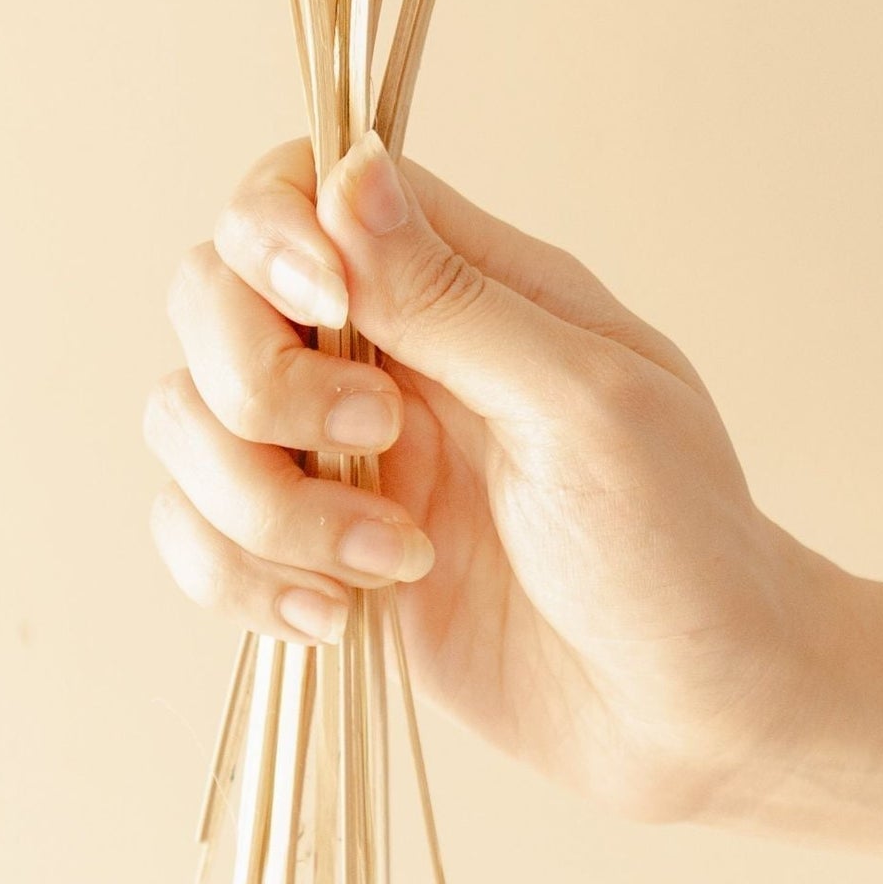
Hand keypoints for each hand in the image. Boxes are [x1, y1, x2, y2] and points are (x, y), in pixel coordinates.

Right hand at [146, 133, 835, 823]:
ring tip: (393, 563)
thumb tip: (349, 171)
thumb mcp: (584, 404)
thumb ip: (452, 298)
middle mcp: (378, 349)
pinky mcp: (312, 555)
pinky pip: (195, 534)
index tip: (328, 307)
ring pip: (186, 420)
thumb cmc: (679, 540)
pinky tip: (342, 615)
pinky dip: (242, 576)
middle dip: (255, 378)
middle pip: (208, 294)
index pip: (298, 184)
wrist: (696, 712)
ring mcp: (335, 454)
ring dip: (261, 501)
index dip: (272, 232)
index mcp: (459, 279)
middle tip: (380, 439)